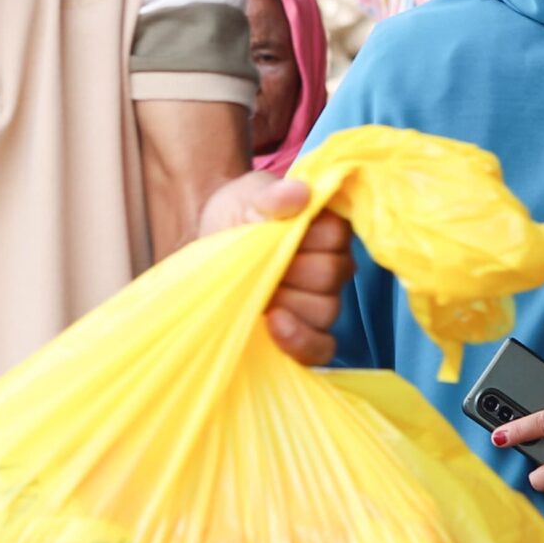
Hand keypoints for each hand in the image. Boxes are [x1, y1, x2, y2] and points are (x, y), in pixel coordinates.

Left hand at [197, 173, 353, 364]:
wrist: (207, 250)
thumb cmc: (234, 216)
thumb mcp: (245, 197)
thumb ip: (270, 195)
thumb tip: (300, 193)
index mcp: (326, 229)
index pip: (336, 235)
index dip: (307, 236)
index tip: (278, 231)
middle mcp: (332, 266)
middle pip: (332, 274)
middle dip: (293, 270)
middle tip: (260, 263)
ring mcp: (321, 303)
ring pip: (326, 310)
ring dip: (289, 302)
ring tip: (260, 293)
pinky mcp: (305, 335)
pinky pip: (321, 348)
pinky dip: (301, 340)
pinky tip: (274, 324)